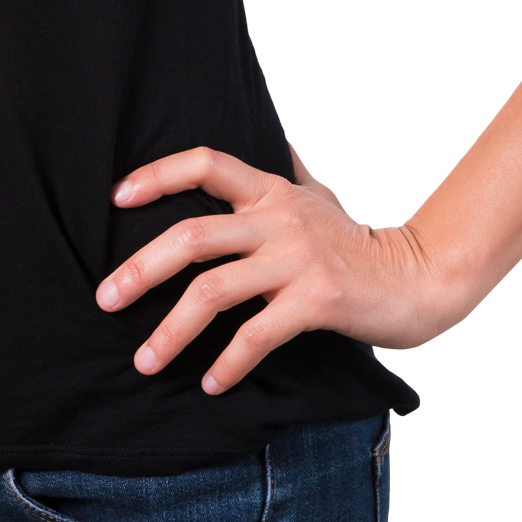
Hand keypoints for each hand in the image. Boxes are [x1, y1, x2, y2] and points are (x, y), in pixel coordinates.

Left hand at [95, 143, 447, 393]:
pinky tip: (209, 384)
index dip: (158, 175)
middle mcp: (280, 219)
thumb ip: (288, 171)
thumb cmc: (358, 242)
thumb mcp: (320, 194)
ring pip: (214, 291)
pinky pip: (256, 334)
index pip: (206, 164)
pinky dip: (228, 363)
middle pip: (193, 236)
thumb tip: (272, 138)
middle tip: (105, 299)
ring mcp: (297, 260)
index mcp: (272, 191)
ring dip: (172, 330)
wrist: (417, 279)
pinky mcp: (316, 301)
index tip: (116, 198)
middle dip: (140, 269)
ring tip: (145, 360)